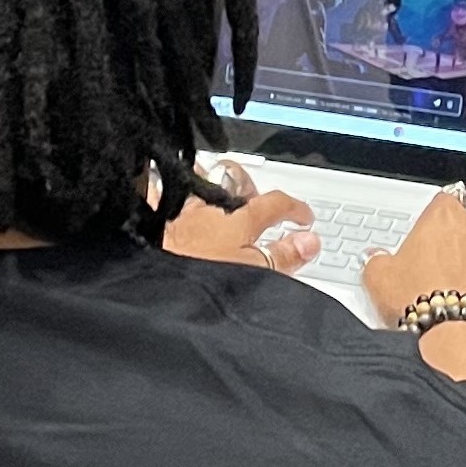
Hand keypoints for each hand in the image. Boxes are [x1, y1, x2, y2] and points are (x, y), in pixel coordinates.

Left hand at [162, 160, 319, 276]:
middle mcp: (210, 206)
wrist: (161, 287)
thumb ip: (285, 255)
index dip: (294, 208)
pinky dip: (163, 191)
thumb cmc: (204, 280)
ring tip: (217, 197)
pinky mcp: (154, 217)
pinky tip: (166, 196)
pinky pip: (156, 191)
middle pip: (235, 180)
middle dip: (249, 187)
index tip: (304, 218)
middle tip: (257, 204)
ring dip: (209, 183)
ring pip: (198, 179)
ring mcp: (181, 209)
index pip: (276, 203)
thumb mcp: (255, 274)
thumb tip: (310, 241)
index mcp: (240, 219)